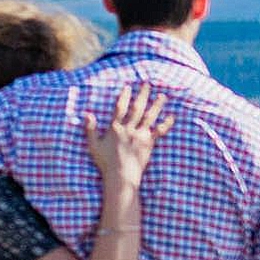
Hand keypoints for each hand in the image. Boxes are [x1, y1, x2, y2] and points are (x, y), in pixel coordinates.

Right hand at [82, 83, 172, 197]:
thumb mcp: (93, 145)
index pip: (120, 108)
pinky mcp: (149, 144)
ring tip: (163, 96)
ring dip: (157, 105)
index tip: (128, 87)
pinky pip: (159, 132)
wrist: (121, 176)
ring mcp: (140, 136)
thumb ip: (90, 129)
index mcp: (115, 128)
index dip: (124, 97)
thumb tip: (87, 114)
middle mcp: (129, 129)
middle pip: (137, 108)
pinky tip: (172, 117)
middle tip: (147, 84)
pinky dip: (166, 124)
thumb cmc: (105, 162)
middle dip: (142, 95)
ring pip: (150, 117)